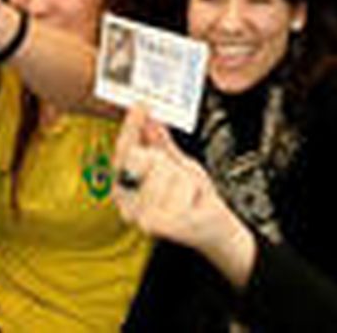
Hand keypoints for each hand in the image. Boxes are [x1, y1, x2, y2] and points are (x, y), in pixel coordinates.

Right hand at [113, 105, 256, 283]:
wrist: (214, 229)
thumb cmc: (193, 199)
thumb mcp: (178, 164)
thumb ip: (161, 144)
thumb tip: (148, 120)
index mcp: (127, 190)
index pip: (122, 153)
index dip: (131, 128)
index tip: (140, 106)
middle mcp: (128, 206)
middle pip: (142, 158)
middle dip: (165, 159)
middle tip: (179, 172)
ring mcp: (143, 218)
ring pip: (165, 171)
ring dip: (184, 177)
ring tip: (188, 192)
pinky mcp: (161, 226)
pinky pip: (180, 188)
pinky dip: (193, 189)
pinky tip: (193, 201)